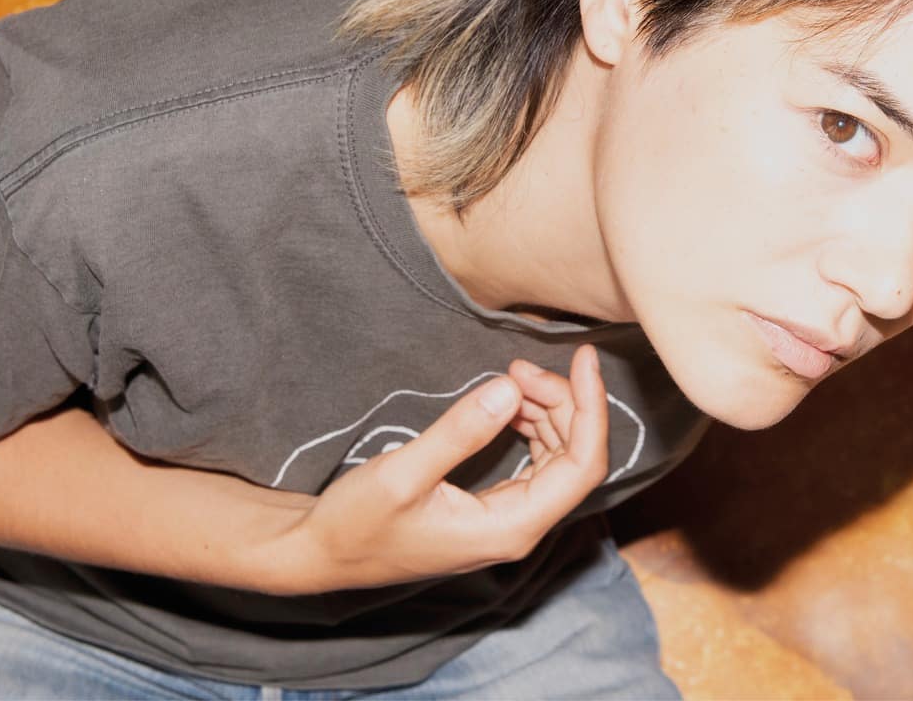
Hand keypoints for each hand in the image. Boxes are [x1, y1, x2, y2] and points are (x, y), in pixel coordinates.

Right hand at [286, 344, 608, 592]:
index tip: (583, 359)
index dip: (591, 408)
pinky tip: (509, 404)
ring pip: (557, 457)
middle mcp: (519, 528)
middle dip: (563, 402)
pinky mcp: (492, 509)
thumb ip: (460, 433)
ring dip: (547, 411)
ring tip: (513, 376)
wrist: (321, 553)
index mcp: (510, 528)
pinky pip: (534, 463)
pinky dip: (531, 426)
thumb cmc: (356, 523)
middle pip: (575, 457)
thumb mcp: (401, 474)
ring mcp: (508, 520)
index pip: (582, 466)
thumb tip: (511, 389)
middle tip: (518, 365)